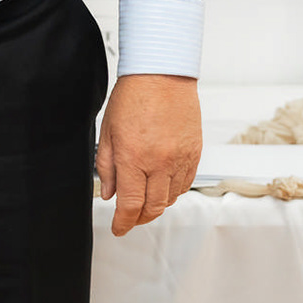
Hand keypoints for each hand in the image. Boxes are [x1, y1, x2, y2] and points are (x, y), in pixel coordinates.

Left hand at [96, 73, 201, 235]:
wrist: (162, 74)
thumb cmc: (133, 95)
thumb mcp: (108, 130)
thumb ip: (107, 165)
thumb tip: (109, 193)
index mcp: (134, 157)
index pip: (130, 205)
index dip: (123, 223)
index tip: (118, 228)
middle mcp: (159, 162)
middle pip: (152, 208)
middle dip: (139, 219)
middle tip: (130, 219)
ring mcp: (180, 159)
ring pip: (171, 199)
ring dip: (157, 206)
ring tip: (145, 202)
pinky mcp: (195, 153)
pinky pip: (186, 184)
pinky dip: (173, 192)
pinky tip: (163, 187)